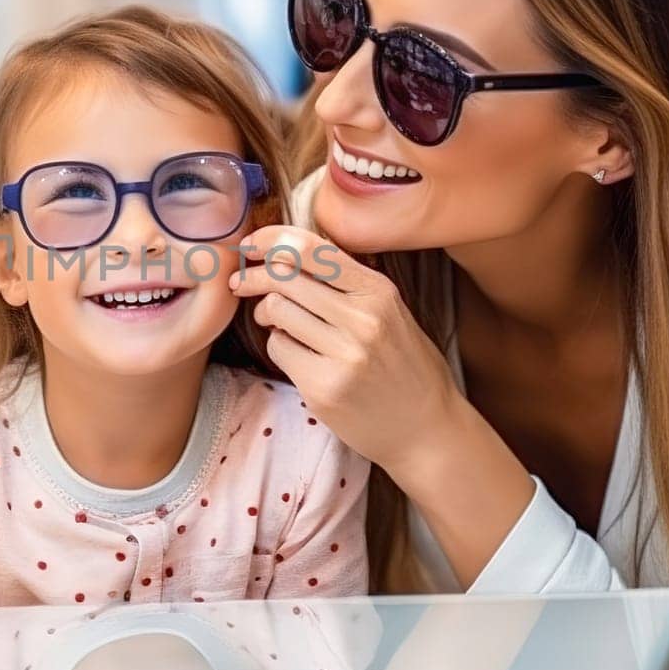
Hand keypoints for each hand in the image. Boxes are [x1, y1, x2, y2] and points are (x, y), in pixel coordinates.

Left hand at [228, 226, 463, 484]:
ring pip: (276, 310)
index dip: (271, 240)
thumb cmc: (404, 366)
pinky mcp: (323, 387)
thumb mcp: (390, 312)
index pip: (312, 250)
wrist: (426, 429)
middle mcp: (363, 318)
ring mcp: (344, 354)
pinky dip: (278, 347)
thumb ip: (347, 284)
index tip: (250, 246)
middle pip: (284, 277)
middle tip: (242, 284)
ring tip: (276, 322)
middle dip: (253, 277)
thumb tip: (286, 253)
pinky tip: (296, 354)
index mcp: (379, 291)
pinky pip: (278, 348)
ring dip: (266, 314)